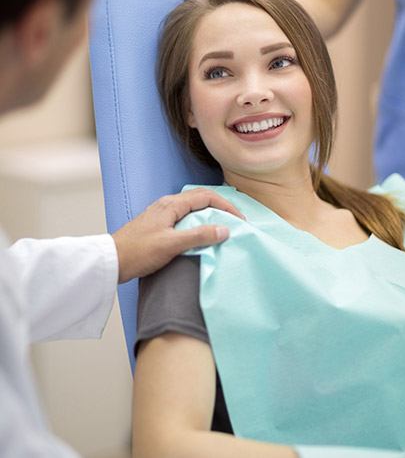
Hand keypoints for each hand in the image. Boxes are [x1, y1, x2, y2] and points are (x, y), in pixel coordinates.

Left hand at [112, 188, 244, 282]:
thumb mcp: (172, 245)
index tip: (240, 220)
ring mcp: (161, 213)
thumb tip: (225, 230)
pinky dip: (199, 220)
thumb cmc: (139, 252)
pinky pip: (185, 216)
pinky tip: (201, 232)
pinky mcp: (158, 224)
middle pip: (200, 198)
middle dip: (221, 206)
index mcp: (171, 205)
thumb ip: (199, 236)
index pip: (206, 196)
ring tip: (222, 225)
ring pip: (192, 207)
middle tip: (235, 220)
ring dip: (210, 213)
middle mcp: (167, 204)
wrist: (111, 261)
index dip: (226, 205)